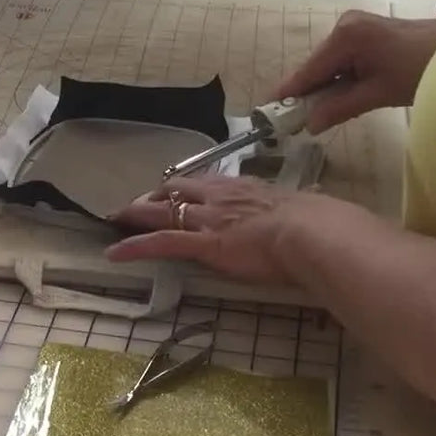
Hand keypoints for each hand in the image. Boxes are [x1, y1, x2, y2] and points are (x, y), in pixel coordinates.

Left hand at [104, 176, 331, 287]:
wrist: (312, 232)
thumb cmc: (318, 222)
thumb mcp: (307, 206)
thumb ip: (303, 205)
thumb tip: (320, 199)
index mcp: (245, 188)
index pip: (207, 183)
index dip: (189, 188)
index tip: (180, 192)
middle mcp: (220, 198)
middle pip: (178, 190)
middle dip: (157, 196)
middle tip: (140, 204)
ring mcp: (209, 220)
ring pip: (163, 212)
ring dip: (138, 214)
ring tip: (118, 218)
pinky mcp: (202, 244)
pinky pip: (161, 243)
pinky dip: (135, 247)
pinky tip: (114, 252)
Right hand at [272, 11, 435, 130]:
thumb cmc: (421, 71)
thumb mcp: (379, 93)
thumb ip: (340, 107)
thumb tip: (309, 125)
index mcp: (345, 35)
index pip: (308, 70)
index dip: (290, 93)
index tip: (269, 112)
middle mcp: (345, 23)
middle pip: (318, 65)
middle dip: (310, 92)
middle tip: (298, 121)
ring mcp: (357, 24)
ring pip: (331, 62)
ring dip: (328, 86)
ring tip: (320, 113)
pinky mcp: (368, 30)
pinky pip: (344, 57)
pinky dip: (342, 76)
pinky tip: (342, 94)